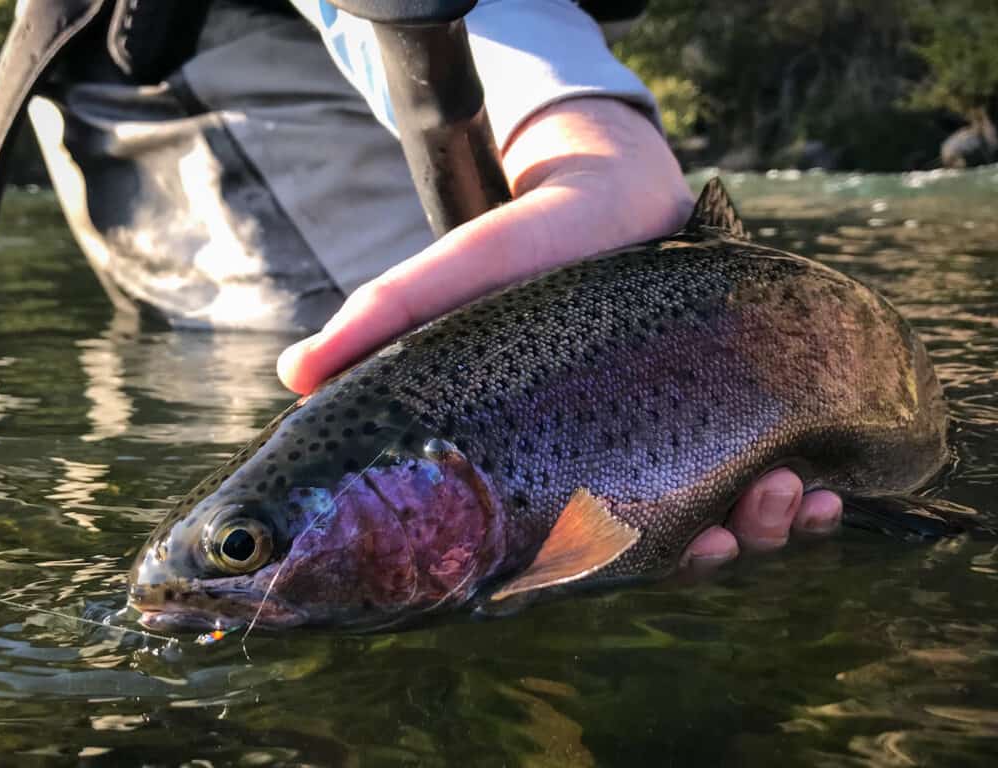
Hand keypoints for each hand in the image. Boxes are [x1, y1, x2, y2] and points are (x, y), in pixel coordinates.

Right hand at [277, 97, 841, 565]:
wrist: (608, 190)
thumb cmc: (523, 245)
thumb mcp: (450, 280)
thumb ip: (381, 320)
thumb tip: (292, 376)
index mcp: (555, 453)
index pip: (578, 541)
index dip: (613, 569)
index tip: (648, 562)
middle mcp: (621, 455)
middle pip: (671, 544)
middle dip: (712, 554)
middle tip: (732, 533)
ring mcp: (681, 431)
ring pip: (735, 518)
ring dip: (772, 528)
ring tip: (789, 496)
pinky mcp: (732, 399)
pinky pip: (780, 465)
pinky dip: (811, 494)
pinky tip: (829, 488)